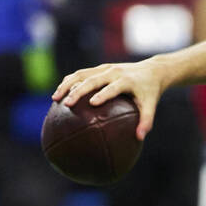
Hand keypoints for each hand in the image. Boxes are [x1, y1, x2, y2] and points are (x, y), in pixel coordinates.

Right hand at [52, 58, 166, 140]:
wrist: (151, 70)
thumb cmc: (150, 91)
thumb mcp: (151, 105)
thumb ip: (146, 121)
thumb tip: (139, 138)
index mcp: (126, 80)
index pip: (113, 87)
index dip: (103, 94)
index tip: (92, 104)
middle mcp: (113, 71)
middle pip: (92, 79)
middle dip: (78, 91)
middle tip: (67, 104)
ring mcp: (105, 68)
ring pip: (81, 74)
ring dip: (67, 85)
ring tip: (55, 99)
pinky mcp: (99, 68)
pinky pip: (81, 74)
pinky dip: (69, 82)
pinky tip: (60, 95)